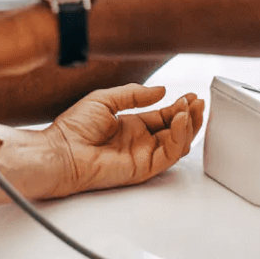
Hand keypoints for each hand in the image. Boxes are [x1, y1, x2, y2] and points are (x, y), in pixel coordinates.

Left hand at [42, 84, 204, 197]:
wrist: (61, 150)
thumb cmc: (74, 128)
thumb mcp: (106, 99)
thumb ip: (134, 94)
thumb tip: (160, 90)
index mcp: (130, 125)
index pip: (161, 116)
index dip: (177, 107)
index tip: (190, 96)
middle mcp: (139, 141)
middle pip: (173, 131)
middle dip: (189, 116)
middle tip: (198, 102)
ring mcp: (142, 155)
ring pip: (176, 144)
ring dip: (188, 126)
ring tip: (192, 108)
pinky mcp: (143, 168)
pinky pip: (168, 155)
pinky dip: (179, 138)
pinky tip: (180, 120)